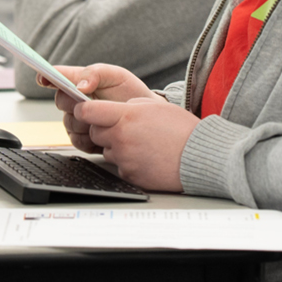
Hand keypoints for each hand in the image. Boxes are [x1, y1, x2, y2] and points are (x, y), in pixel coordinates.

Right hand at [40, 64, 159, 150]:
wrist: (143, 117)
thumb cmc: (130, 93)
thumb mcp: (117, 75)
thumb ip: (96, 73)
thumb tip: (79, 85)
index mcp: (78, 80)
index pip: (55, 76)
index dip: (45, 76)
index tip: (43, 78)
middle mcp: (74, 100)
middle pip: (60, 101)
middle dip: (75, 102)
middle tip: (92, 102)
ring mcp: (77, 119)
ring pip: (68, 122)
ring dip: (85, 121)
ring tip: (104, 118)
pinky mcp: (82, 138)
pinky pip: (76, 140)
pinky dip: (90, 137)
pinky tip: (103, 131)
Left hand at [70, 96, 198, 191]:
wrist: (199, 156)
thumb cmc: (181, 129)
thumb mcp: (154, 106)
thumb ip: (129, 105)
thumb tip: (111, 110)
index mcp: (126, 116)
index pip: (87, 112)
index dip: (82, 110)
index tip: (84, 110)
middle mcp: (121, 138)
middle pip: (94, 132)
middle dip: (103, 129)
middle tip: (123, 128)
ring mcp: (124, 159)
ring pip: (107, 150)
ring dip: (117, 146)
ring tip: (141, 143)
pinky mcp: (129, 175)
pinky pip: (119, 166)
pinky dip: (128, 162)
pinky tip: (145, 157)